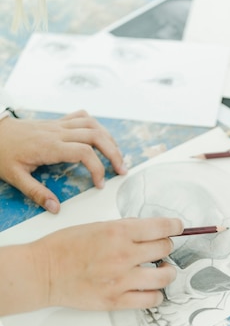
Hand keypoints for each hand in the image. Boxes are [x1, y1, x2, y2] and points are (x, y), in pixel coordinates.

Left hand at [0, 110, 126, 213]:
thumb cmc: (2, 153)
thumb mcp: (15, 177)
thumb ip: (36, 193)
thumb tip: (55, 208)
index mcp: (50, 146)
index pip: (84, 153)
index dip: (97, 169)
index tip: (100, 184)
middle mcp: (58, 132)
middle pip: (96, 136)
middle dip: (113, 153)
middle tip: (122, 170)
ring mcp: (58, 125)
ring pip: (93, 125)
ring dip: (109, 139)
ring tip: (117, 155)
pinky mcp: (56, 122)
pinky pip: (82, 117)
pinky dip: (96, 125)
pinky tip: (100, 137)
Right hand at [0, 217, 183, 315]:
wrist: (43, 272)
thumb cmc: (63, 247)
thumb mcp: (96, 226)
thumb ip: (123, 229)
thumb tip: (147, 231)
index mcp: (118, 232)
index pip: (161, 227)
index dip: (175, 227)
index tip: (179, 228)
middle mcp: (123, 255)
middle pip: (165, 249)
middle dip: (166, 247)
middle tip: (161, 249)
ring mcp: (121, 280)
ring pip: (165, 276)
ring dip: (167, 272)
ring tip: (162, 270)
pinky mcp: (116, 300)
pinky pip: (151, 299)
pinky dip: (156, 294)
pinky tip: (151, 289)